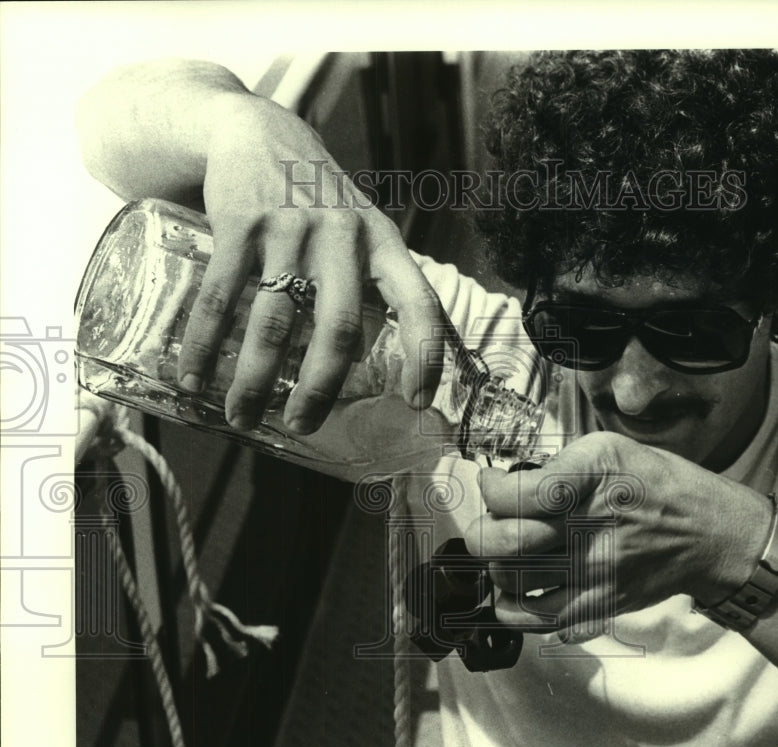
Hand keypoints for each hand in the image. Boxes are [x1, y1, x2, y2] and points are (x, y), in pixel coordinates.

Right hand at [178, 93, 445, 432]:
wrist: (256, 131)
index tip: (415, 401)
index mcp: (382, 243)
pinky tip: (194, 378)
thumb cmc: (315, 199)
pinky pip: (222, 297)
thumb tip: (372, 361)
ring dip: (255, 379)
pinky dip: (205, 344)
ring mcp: (291, 228)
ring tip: (241, 416)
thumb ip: (368, 282)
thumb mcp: (358, 228)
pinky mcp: (241, 222)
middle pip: (340, 326)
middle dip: (321, 387)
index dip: (424, 355)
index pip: (419, 302)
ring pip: (275, 321)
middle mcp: (343, 235)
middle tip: (302, 425)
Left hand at [467, 432, 772, 640]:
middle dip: (481, 535)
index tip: (491, 485)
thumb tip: (504, 485)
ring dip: (498, 571)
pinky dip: (519, 610)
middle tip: (489, 527)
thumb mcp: (609, 449)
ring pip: (513, 587)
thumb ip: (556, 466)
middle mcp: (591, 528)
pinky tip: (523, 590)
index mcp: (591, 480)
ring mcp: (595, 574)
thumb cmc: (656, 484)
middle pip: (504, 545)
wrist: (709, 533)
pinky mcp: (602, 606)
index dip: (490, 489)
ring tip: (507, 557)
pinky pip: (541, 623)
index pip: (516, 494)